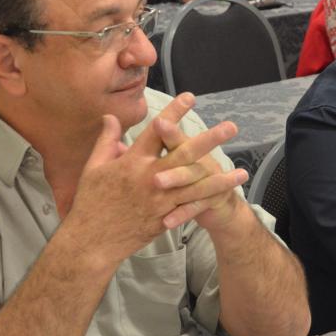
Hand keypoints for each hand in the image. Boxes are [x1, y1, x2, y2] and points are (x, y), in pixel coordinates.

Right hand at [63, 94, 237, 265]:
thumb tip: (112, 117)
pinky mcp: (164, 218)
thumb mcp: (93, 168)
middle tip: (231, 127)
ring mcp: (159, 200)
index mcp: (131, 162)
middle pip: (184, 155)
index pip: (156, 132)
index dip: (174, 113)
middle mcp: (149, 178)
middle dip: (209, 140)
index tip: (190, 97)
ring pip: (195, 185)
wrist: (91, 241)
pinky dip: (208, 201)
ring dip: (220, 177)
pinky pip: (190, 207)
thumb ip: (107, 141)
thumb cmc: (91, 201)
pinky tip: (225, 197)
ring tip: (242, 170)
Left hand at [149, 115, 247, 231]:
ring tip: (157, 182)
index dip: (168, 119)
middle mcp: (197, 159)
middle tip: (160, 128)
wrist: (220, 206)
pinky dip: (182, 213)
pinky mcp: (215, 198)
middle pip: (184, 147)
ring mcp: (208, 178)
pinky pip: (197, 205)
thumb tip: (115, 142)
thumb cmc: (185, 182)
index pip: (172, 131)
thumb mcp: (170, 164)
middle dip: (173, 137)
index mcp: (182, 148)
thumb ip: (141, 154)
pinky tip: (167, 222)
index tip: (156, 114)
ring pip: (191, 176)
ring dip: (176, 177)